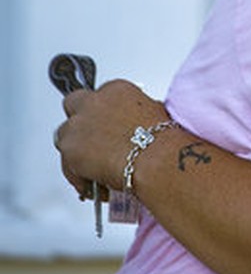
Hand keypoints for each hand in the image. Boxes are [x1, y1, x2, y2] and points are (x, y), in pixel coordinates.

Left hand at [54, 79, 169, 195]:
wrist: (157, 159)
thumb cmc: (163, 139)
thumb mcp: (154, 115)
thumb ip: (134, 115)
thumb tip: (133, 126)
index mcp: (116, 89)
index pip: (99, 96)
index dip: (102, 112)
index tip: (107, 124)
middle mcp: (94, 102)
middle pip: (73, 106)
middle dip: (80, 121)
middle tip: (93, 140)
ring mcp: (78, 124)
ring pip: (65, 136)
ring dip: (76, 150)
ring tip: (95, 169)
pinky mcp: (69, 148)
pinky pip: (66, 165)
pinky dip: (78, 175)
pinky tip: (95, 184)